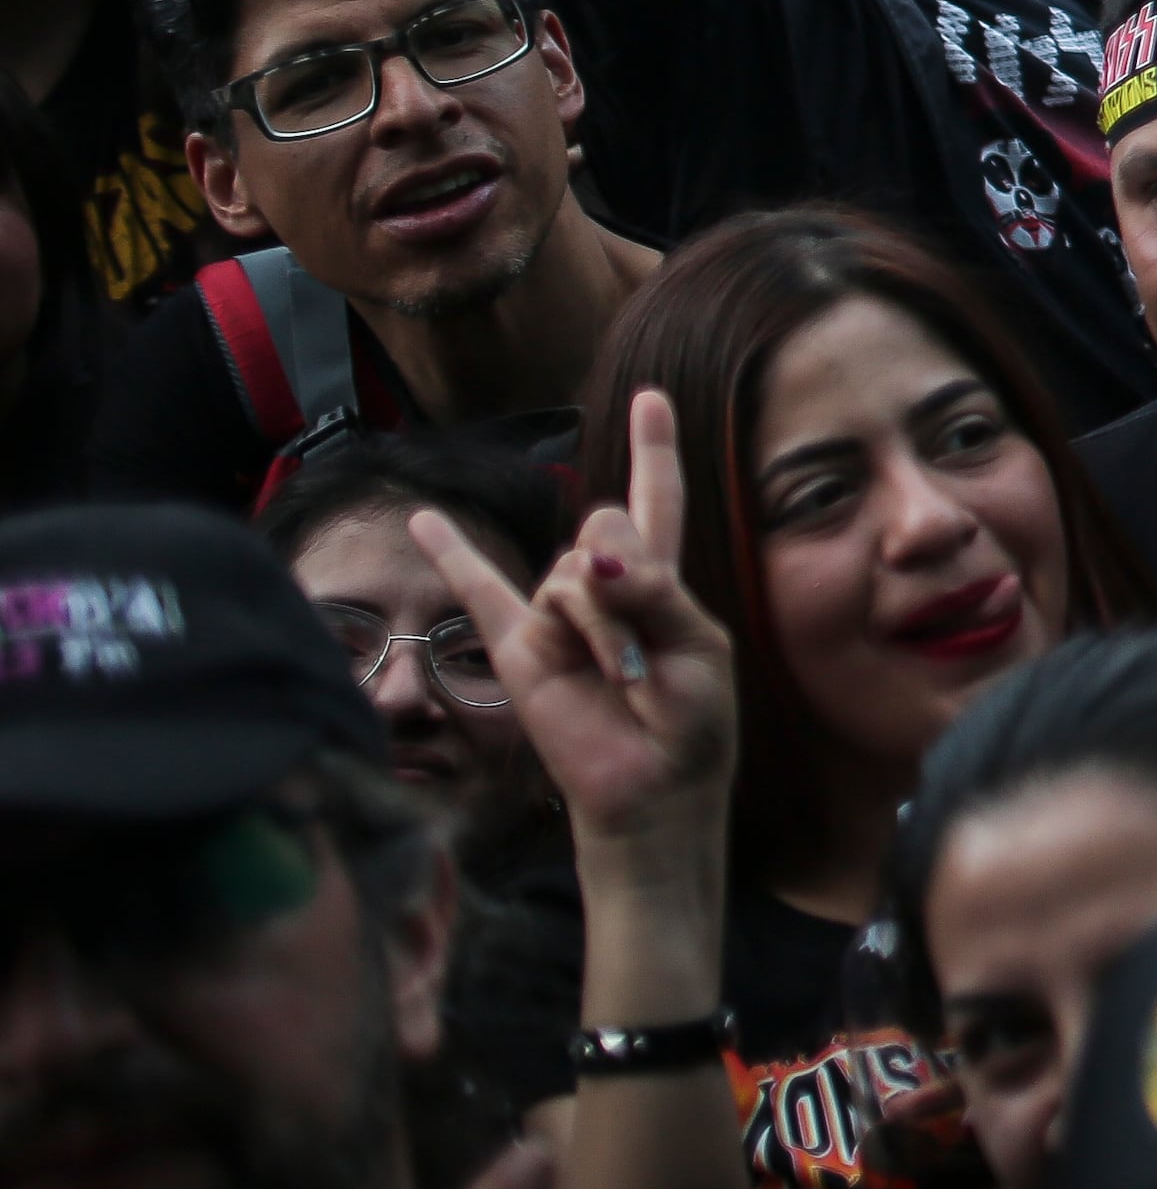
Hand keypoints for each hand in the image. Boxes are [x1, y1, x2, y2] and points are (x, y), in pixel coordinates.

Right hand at [408, 391, 737, 879]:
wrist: (649, 791)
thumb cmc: (691, 723)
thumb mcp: (699, 647)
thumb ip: (655, 589)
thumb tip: (593, 556)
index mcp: (660, 580)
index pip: (657, 498)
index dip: (654, 448)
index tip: (651, 397)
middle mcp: (604, 587)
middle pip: (605, 528)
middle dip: (630, 580)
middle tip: (646, 652)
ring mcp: (557, 616)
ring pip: (571, 574)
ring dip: (602, 625)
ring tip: (619, 677)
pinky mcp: (519, 649)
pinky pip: (478, 590)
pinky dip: (451, 552)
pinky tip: (424, 521)